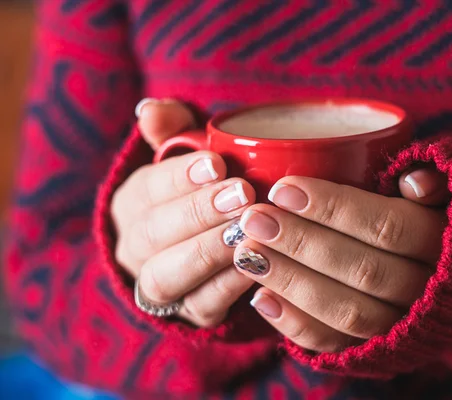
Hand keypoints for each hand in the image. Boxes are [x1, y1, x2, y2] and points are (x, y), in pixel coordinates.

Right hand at [112, 98, 254, 326]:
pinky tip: (255, 265)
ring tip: (245, 232)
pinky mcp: (187, 313)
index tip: (219, 163)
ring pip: (167, 275)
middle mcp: (135, 246)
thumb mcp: (187, 157)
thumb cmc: (200, 191)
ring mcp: (158, 284)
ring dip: (208, 252)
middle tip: (242, 194)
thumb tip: (150, 110)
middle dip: (199, 212)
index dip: (179, 177)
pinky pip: (200, 306)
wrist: (199, 247)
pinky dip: (227, 288)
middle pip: (154, 233)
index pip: (146, 189)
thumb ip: (172, 130)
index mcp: (132, 203)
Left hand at [233, 167, 449, 351]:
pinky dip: (295, 324)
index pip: (386, 226)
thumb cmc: (423, 219)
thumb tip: (415, 184)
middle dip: (301, 243)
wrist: (438, 278)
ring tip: (247, 252)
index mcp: (440, 243)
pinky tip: (260, 297)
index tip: (282, 189)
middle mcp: (425, 290)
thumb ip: (433, 181)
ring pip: (346, 311)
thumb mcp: (439, 193)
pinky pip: (334, 343)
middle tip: (253, 218)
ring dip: (291, 281)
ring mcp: (399, 324)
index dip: (333, 208)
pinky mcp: (372, 346)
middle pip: (362, 270)